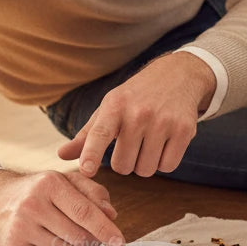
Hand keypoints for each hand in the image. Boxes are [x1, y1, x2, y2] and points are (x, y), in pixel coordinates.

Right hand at [0, 168, 122, 245]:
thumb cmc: (40, 191)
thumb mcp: (66, 182)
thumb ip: (93, 193)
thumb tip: (111, 215)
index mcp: (50, 184)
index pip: (85, 212)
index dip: (105, 229)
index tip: (119, 242)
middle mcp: (33, 204)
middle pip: (78, 235)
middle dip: (92, 239)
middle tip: (90, 234)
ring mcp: (21, 227)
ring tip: (64, 232)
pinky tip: (47, 238)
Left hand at [57, 51, 215, 178]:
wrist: (177, 75)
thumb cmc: (136, 96)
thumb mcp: (109, 108)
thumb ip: (87, 135)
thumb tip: (61, 155)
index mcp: (115, 106)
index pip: (100, 134)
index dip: (92, 153)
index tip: (87, 170)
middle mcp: (138, 113)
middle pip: (123, 165)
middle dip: (125, 162)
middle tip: (131, 145)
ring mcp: (163, 121)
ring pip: (146, 169)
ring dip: (145, 164)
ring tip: (147, 144)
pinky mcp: (184, 130)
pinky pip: (168, 166)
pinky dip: (164, 162)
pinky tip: (164, 145)